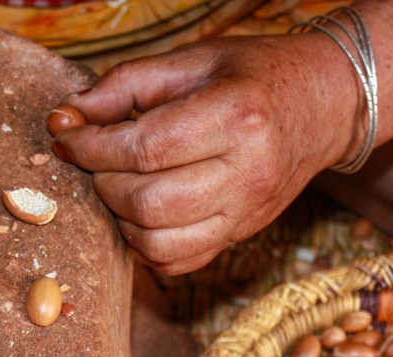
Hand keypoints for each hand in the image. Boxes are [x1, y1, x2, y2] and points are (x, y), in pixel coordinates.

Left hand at [50, 35, 358, 274]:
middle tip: (94, 159)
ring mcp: (247, 213)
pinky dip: (145, 244)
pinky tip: (142, 212)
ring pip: (159, 243)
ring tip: (118, 184)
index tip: (65, 134)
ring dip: (120, 218)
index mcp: (238, 117)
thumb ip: (128, 83)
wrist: (327, 105)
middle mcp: (247, 173)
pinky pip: (178, 262)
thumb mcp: (196, 59)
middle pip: (147, 202)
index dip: (90, 145)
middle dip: (102, 182)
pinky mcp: (242, 236)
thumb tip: (68, 115)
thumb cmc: (257, 74)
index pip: (144, 148)